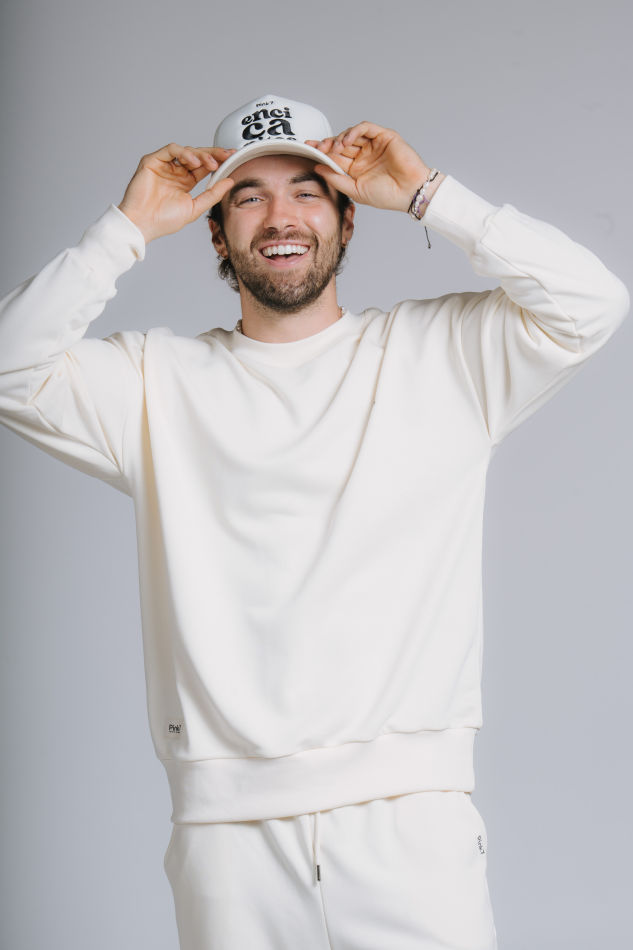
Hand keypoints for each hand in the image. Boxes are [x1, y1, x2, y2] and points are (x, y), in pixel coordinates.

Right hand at [117, 143, 236, 242]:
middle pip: (198, 156)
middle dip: (214, 153)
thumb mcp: (195, 208)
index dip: (218, 161)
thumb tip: (230, 181)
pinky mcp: (152, 161)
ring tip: (211, 163)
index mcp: (185, 182)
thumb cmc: (164, 220)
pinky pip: (171, 150)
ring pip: (186, 151)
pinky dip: (184, 152)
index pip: (204, 167)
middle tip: (227, 154)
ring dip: (201, 154)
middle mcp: (175, 172)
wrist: (143, 224)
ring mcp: (164, 165)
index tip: (233, 158)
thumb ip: (212, 194)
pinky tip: (194, 161)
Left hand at [306, 122, 443, 213]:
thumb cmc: (387, 196)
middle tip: (315, 146)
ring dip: (339, 139)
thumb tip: (317, 167)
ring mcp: (373, 145)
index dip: (322, 153)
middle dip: (326, 144)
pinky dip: (354, 132)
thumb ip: (336, 179)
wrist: (409, 193)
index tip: (307, 150)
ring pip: (350, 134)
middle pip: (340, 144)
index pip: (335, 157)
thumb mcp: (355, 190)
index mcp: (356, 169)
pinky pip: (365, 128)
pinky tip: (346, 141)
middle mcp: (363, 155)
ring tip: (334, 148)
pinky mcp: (384, 136)